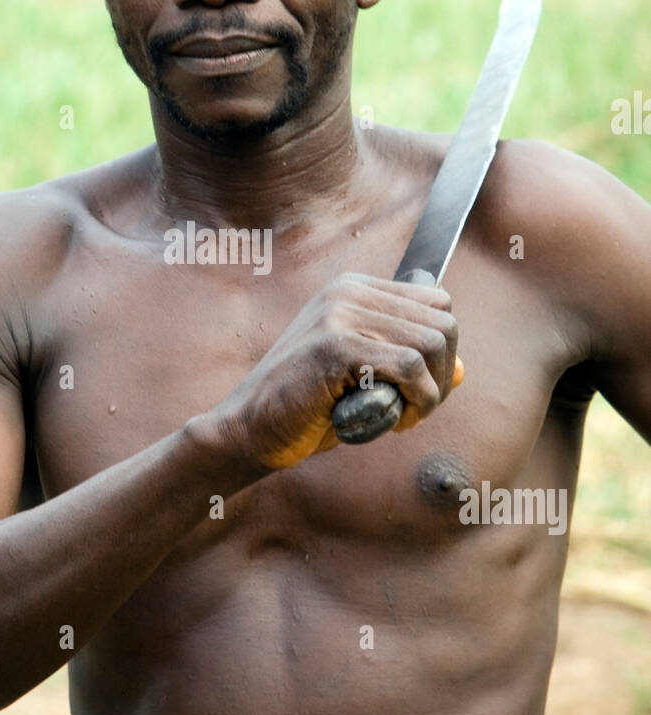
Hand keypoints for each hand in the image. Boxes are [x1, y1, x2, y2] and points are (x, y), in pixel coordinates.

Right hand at [204, 273, 460, 471]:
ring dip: (431, 391)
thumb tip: (464, 369)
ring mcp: (339, 314)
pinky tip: (397, 420)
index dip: (442, 351)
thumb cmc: (306, 406)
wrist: (250, 427)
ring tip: (405, 415)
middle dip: (443, 373)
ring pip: (431, 343)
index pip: (436, 302)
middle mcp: (347, 291)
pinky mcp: (335, 346)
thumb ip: (409, 364)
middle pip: (442, 322)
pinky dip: (418, 399)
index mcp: (353, 287)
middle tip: (417, 408)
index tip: (420, 388)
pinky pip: (409, 366)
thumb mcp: (365, 377)